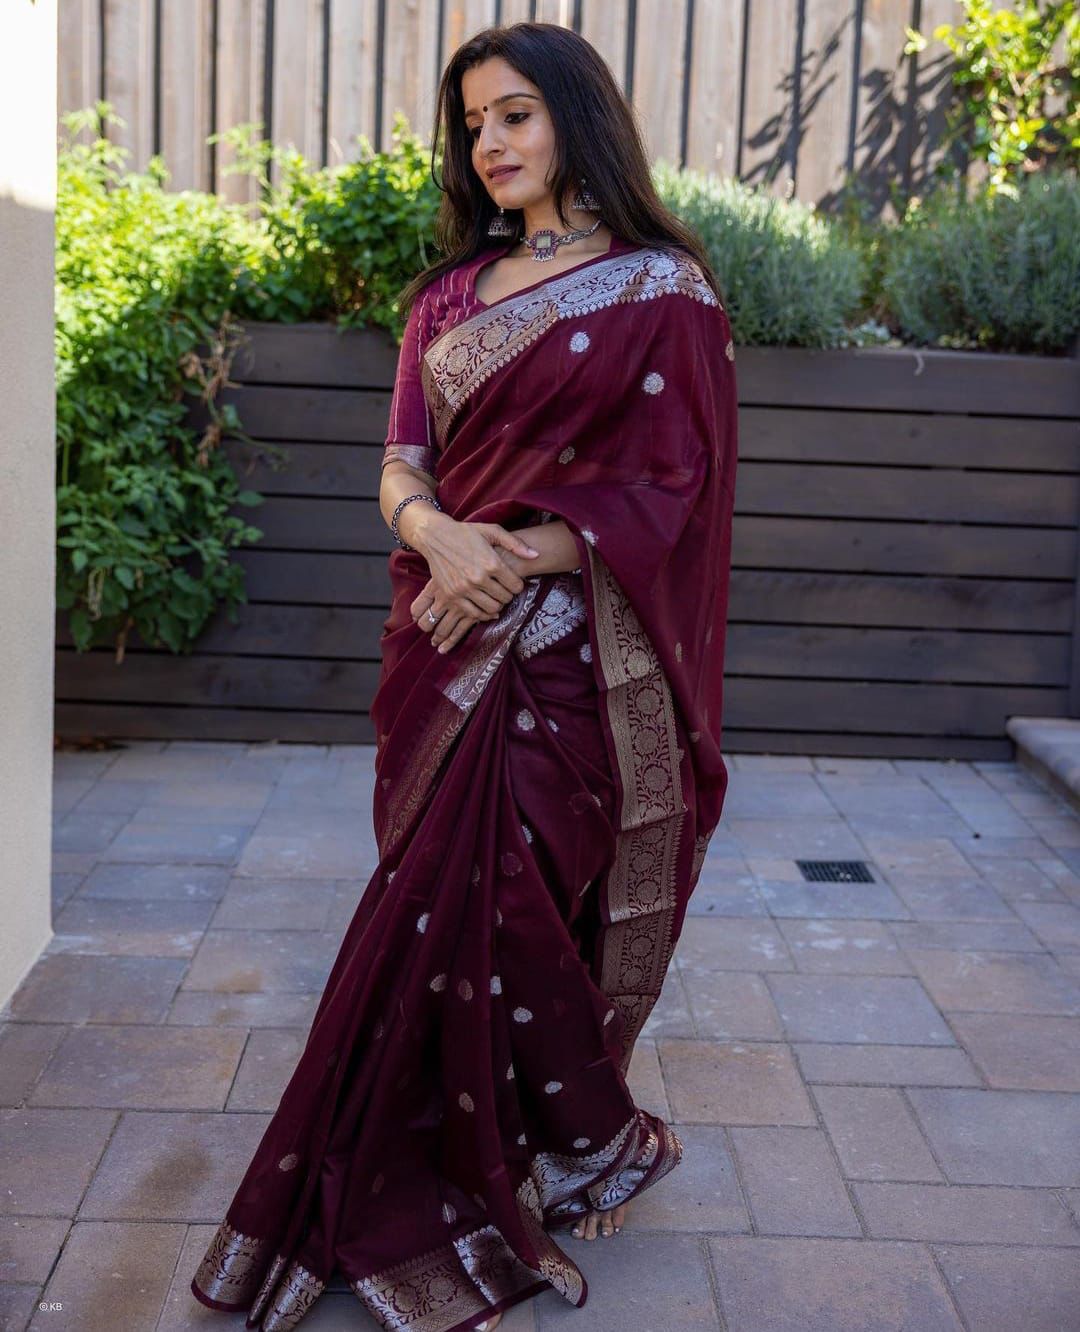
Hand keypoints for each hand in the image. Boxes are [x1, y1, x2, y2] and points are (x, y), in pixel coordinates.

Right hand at [410, 517, 538, 651]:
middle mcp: (478, 578)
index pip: (516, 585)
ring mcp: (464, 589)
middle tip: (504, 589)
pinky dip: (483, 613)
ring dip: (497, 605)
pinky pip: (474, 614)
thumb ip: (515, 544)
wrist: (435, 536)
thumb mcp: (492, 531)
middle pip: (505, 598)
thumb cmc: (466, 532)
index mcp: (491, 562)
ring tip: (495, 596)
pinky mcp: (452, 596)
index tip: (513, 582)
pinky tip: (485, 606)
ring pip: (491, 608)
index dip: (518, 585)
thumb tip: (536, 555)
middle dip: (508, 595)